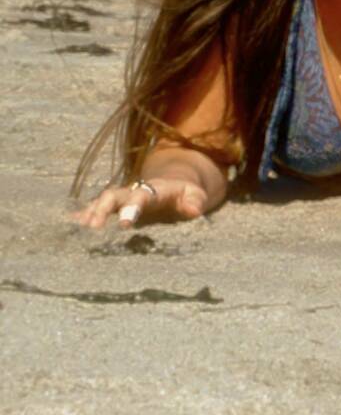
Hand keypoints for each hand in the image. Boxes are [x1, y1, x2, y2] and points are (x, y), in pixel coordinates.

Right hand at [74, 175, 208, 230]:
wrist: (175, 186)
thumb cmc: (187, 195)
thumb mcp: (196, 196)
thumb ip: (195, 201)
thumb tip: (193, 210)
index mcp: (153, 191)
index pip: (140, 196)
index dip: (131, 208)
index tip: (124, 224)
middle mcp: (132, 192)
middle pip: (112, 195)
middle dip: (101, 209)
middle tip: (93, 227)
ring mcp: (122, 199)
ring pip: (101, 201)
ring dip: (89, 213)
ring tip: (78, 229)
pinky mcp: (115, 207)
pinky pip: (96, 209)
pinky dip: (83, 215)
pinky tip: (71, 225)